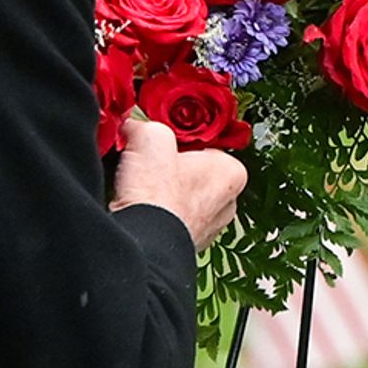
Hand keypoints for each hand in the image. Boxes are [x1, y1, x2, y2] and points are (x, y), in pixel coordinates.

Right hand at [110, 113, 246, 249]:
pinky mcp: (185, 242)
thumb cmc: (158, 197)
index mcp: (231, 172)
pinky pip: (169, 216)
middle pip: (194, 169)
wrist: (142, 242)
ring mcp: (207, 227)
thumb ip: (148, 125)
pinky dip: (155, 210)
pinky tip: (139, 205)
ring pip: (180, 195)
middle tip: (148, 159)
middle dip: (170, 163)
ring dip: (159, 187)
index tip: (162, 135)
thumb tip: (135, 127)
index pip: (208, 143)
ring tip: (139, 183)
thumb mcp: (152, 137)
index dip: (180, 137)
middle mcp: (226, 203)